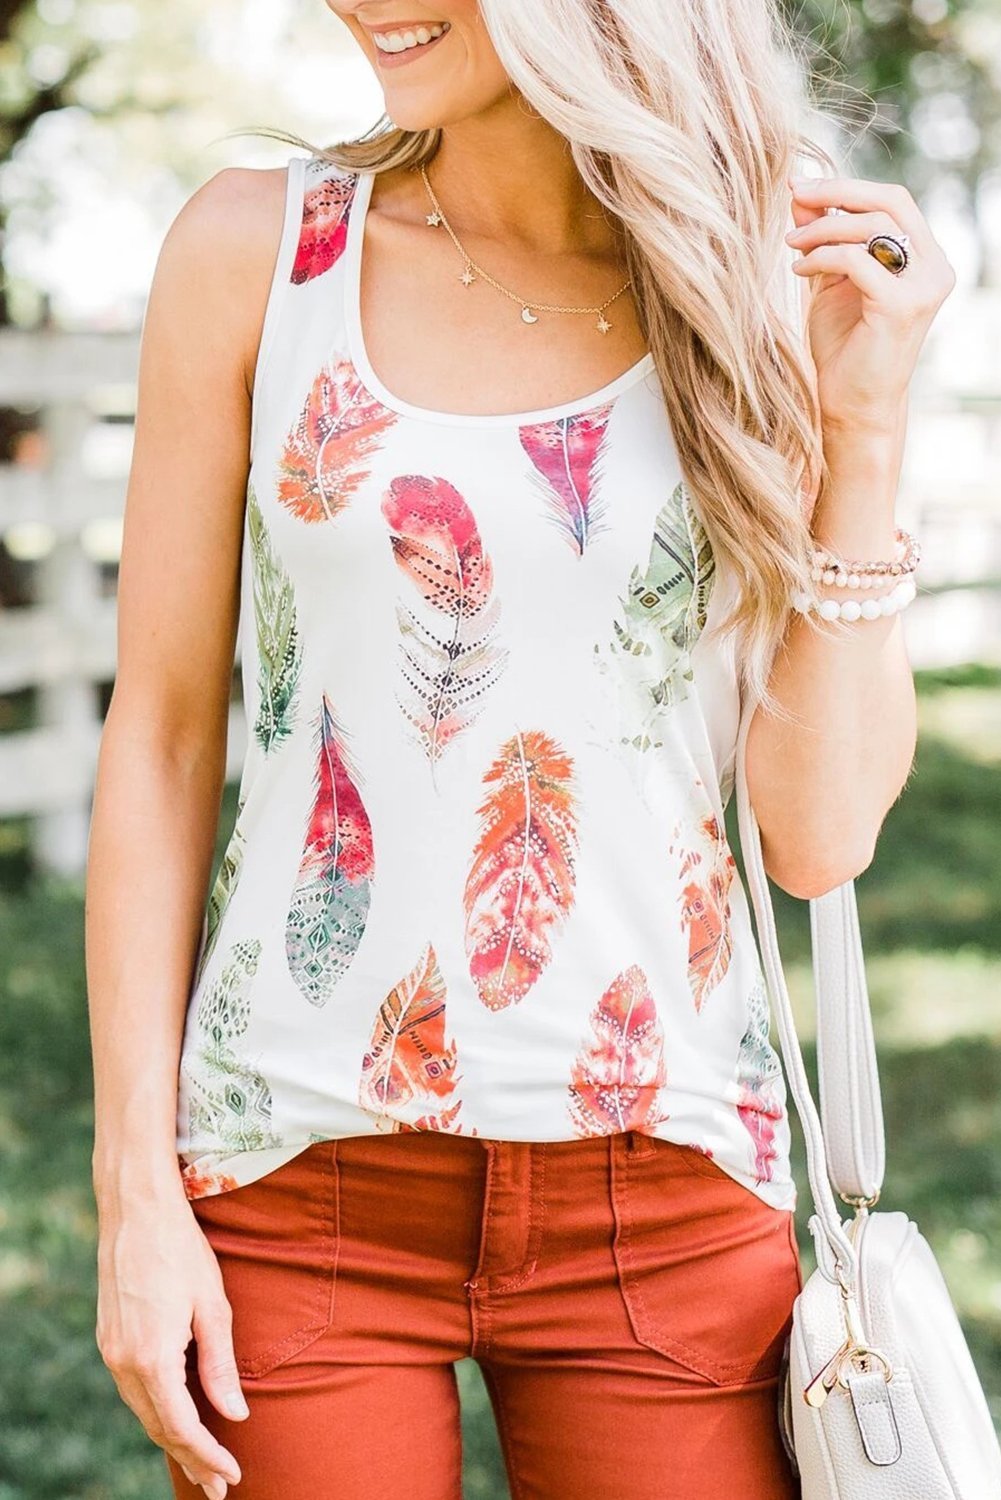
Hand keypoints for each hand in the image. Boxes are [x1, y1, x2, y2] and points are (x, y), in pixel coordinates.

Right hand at [95, 1193, 246, 1497]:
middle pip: (158, 1428)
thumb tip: (235, 1415)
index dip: (207, 1455)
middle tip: (219, 1486)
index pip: (181, 1427)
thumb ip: (221, 1365)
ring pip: (143, 1412)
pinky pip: (134, 1390)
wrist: (136, 1209)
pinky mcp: (108, 1338)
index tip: (232, 1476)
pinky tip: (176, 1418)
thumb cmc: (181, 1249)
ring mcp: (111, 1351)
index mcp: (152, 1358)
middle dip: (190, 1459)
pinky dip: (156, 1412)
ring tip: (202, 1462)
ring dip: (172, 1439)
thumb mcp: (212, 1305)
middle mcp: (123, 1362)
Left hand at [785, 174, 956, 435]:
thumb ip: (824, 238)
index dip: (847, 187)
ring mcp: (923, 287)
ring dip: (823, 229)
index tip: (799, 187)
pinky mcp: (901, 306)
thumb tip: (800, 194)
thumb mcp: (830, 282)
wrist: (851, 406)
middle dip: (836, 193)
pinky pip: (857, 260)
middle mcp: (933, 268)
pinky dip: (823, 258)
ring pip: (873, 227)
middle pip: (889, 202)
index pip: (893, 200)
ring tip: (791, 246)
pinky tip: (799, 270)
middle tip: (793, 195)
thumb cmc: (844, 348)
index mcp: (925, 259)